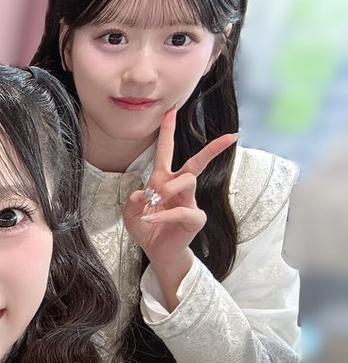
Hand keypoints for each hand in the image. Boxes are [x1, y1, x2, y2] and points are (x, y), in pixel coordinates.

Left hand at [123, 108, 236, 297]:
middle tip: (230, 137)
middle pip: (195, 163)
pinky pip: (180, 210)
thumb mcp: (130, 212)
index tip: (171, 112)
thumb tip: (142, 193)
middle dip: (211, 149)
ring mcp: (190, 201)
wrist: (156, 251)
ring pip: (187, 181)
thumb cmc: (146, 228)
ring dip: (167, 188)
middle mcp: (179, 188)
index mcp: (162, 180)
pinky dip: (163, 215)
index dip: (167, 132)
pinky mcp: (194, 218)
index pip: (166, 152)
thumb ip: (132, 200)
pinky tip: (151, 220)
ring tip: (153, 201)